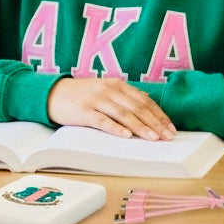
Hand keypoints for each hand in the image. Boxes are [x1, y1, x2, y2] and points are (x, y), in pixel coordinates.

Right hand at [47, 78, 175, 140]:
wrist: (52, 93)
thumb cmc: (82, 95)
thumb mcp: (104, 90)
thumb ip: (124, 97)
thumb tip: (149, 106)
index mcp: (116, 84)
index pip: (144, 100)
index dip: (159, 115)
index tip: (170, 129)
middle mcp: (108, 90)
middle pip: (137, 107)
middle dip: (155, 123)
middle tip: (167, 137)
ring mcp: (95, 100)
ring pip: (123, 114)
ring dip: (140, 127)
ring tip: (153, 138)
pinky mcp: (83, 111)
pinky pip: (102, 121)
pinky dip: (116, 128)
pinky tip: (126, 136)